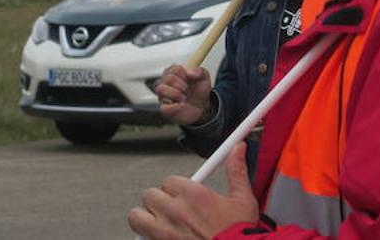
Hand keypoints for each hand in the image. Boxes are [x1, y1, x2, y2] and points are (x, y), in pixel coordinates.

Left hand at [128, 143, 258, 238]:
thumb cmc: (238, 235)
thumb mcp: (243, 200)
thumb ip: (236, 171)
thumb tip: (237, 149)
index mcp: (194, 196)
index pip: (169, 180)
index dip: (175, 187)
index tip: (182, 194)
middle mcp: (175, 212)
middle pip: (150, 195)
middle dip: (159, 200)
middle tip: (170, 208)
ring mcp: (164, 233)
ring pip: (136, 216)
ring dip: (145, 217)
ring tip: (157, 221)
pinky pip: (142, 238)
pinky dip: (147, 237)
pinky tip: (160, 238)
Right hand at [155, 65, 212, 124]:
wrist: (200, 107)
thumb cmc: (198, 91)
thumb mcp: (204, 78)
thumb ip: (200, 71)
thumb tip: (190, 72)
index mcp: (174, 72)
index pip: (174, 69)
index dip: (184, 75)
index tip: (190, 79)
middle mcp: (166, 82)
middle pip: (168, 78)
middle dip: (182, 85)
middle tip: (188, 90)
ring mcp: (163, 95)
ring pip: (160, 89)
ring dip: (176, 94)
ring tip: (184, 98)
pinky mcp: (164, 108)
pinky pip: (163, 107)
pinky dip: (175, 107)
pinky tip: (181, 106)